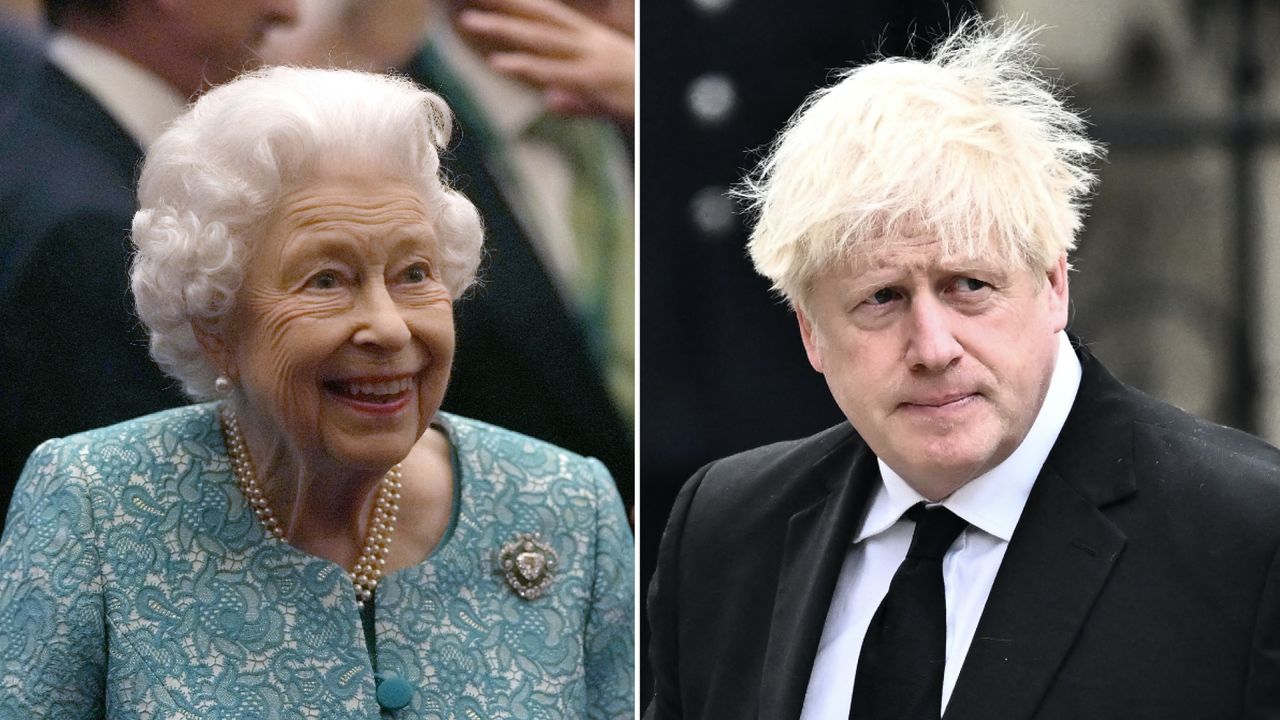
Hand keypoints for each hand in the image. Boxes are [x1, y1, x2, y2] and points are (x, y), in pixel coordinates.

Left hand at [457, 0, 634, 126]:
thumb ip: (576, 100)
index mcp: (592, 42)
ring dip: (504, 29)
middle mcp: (590, 43)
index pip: (549, 17)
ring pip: (540, 39)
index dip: (518, 5)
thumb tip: (550, 102)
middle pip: (539, 18)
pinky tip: (499, 62)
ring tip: (470, 21)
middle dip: (504, 6)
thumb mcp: (606, 98)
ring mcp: (592, 60)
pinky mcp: (594, 81)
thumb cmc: (642, 99)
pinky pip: (555, 71)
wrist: (670, 101)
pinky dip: (526, 66)